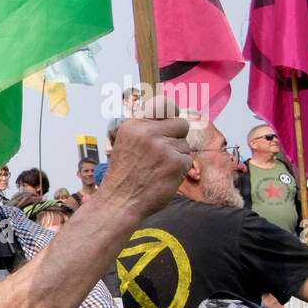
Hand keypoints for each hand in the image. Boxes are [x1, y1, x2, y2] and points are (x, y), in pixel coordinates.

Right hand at [98, 96, 191, 217]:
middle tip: (163, 154)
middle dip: (177, 138)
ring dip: (176, 157)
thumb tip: (171, 117)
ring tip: (157, 170)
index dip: (171, 113)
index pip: (163, 104)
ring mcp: (162, 147)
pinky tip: (163, 178)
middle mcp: (147, 132)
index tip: (171, 119)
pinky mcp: (176, 162)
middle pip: (181, 123)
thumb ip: (145, 130)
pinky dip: (179, 171)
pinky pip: (188, 160)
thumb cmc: (124, 177)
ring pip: (185, 144)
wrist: (118, 203)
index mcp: (133, 125)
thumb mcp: (127, 144)